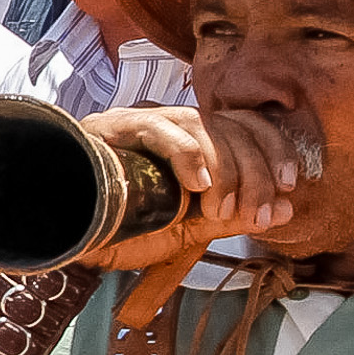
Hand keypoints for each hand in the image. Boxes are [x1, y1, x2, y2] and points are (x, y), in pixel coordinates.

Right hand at [76, 105, 310, 271]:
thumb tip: (287, 207)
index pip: (248, 125)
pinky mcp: (115, 127)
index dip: (276, 150)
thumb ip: (234, 217)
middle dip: (256, 173)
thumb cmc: (119, 230)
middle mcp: (173, 125)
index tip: (289, 186)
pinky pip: (160, 128)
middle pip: (234, 127)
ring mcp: (144, 122)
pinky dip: (187, 156)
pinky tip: (196, 187)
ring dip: (226, 172)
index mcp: (193, 143)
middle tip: (254, 215)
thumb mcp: (189, 230)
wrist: (64, 232)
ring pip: (204, 126)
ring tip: (216, 212)